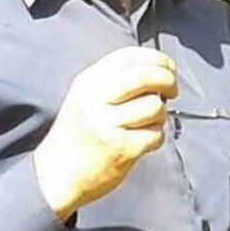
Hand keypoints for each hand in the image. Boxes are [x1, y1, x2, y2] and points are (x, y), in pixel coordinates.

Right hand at [34, 46, 176, 220]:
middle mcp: (95, 99)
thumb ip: (114, 79)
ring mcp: (107, 125)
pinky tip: (145, 139)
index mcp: (88, 82)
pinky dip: (157, 136)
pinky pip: (155, 135)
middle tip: (172, 90)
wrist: (56, 174)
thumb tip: (156, 68)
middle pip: (144, 76)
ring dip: (161, 114)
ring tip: (150, 121)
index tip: (168, 67)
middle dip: (167, 79)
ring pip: (154, 106)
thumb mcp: (85, 95)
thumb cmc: (78, 132)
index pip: (129, 56)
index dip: (156, 58)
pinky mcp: (120, 150)